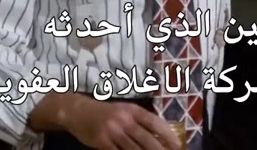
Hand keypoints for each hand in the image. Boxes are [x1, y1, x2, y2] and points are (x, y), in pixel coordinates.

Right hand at [64, 98, 181, 149]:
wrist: (79, 111)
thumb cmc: (106, 112)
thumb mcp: (125, 110)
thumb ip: (141, 120)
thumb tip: (161, 134)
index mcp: (133, 110)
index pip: (154, 122)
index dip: (167, 135)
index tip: (177, 145)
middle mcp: (124, 119)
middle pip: (146, 139)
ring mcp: (113, 131)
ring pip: (134, 149)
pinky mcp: (102, 142)